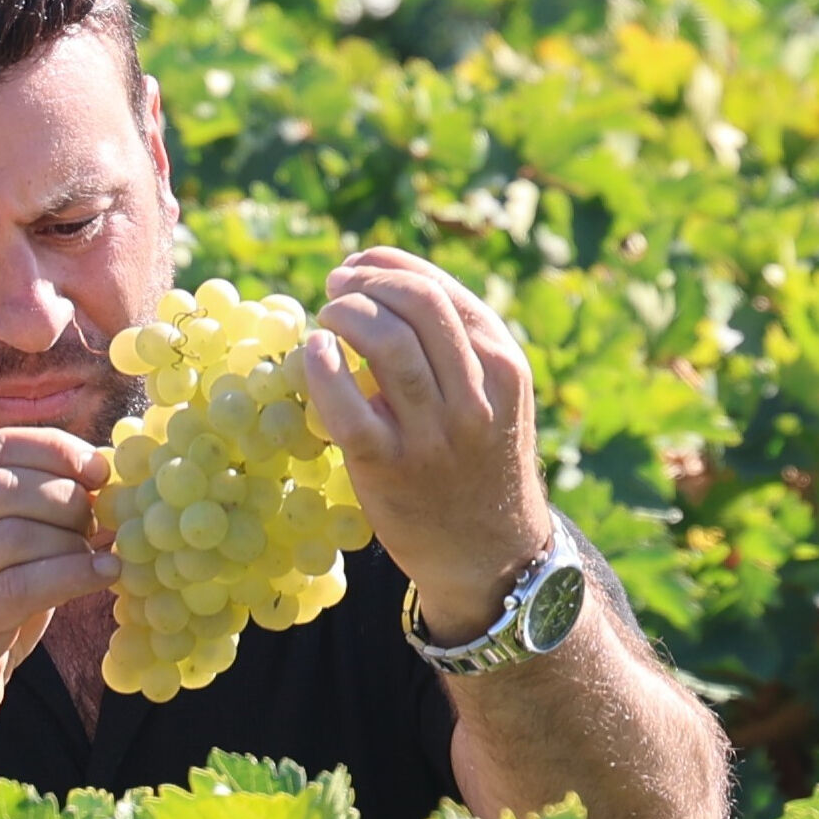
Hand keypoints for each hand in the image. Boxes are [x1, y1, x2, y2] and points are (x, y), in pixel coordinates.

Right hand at [0, 426, 115, 752]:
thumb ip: (34, 520)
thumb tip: (106, 491)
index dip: (53, 448)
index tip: (97, 467)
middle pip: (3, 486)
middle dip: (65, 497)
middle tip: (99, 521)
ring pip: (11, 535)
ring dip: (70, 540)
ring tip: (101, 554)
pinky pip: (19, 589)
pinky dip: (71, 576)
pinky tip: (104, 575)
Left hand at [300, 247, 558, 621]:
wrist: (490, 555)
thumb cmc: (480, 462)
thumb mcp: (494, 399)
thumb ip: (457, 348)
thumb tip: (382, 286)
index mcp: (504, 368)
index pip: (445, 291)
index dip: (392, 265)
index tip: (361, 264)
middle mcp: (475, 398)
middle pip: (418, 304)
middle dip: (368, 281)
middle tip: (337, 284)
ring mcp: (432, 436)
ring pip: (387, 343)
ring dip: (345, 313)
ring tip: (327, 316)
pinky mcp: (389, 469)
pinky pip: (347, 406)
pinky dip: (323, 367)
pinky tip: (314, 351)